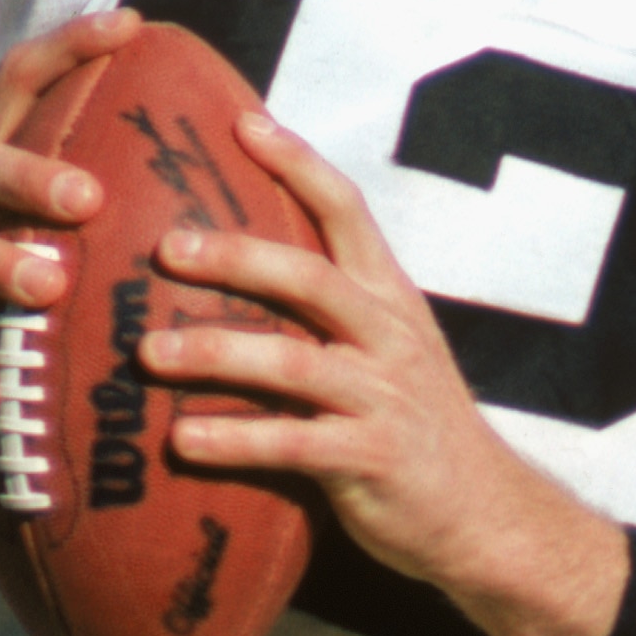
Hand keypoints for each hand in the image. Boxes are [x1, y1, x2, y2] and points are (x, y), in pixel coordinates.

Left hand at [141, 109, 627, 635]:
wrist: (484, 513)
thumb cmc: (411, 426)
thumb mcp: (387, 350)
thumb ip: (327, 311)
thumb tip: (235, 267)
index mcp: (391, 298)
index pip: (348, 210)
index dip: (298, 162)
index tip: (243, 122)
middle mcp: (390, 337)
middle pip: (311, 277)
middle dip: (237, 257)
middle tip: (167, 250)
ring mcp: (384, 398)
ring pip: (294, 362)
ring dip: (216, 352)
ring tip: (150, 353)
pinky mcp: (373, 460)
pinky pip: (295, 444)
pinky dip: (236, 439)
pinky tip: (183, 441)